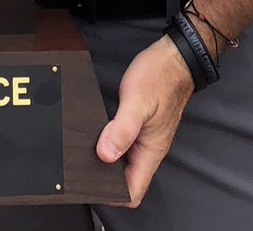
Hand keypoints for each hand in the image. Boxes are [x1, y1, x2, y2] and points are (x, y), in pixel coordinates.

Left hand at [95, 35, 193, 206]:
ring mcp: (144, 137)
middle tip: (78, 168)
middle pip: (126, 179)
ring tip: (81, 151)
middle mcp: (148, 149)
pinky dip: (109, 142)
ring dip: (105, 159)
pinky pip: (122, 142)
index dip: (112, 195)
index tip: (90, 187)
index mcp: (151, 151)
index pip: (134, 191)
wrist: (173, 58)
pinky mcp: (138, 124)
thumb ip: (122, 130)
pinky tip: (94, 134)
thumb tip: (105, 155)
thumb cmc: (159, 77)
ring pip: (123, 160)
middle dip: (104, 178)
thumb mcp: (137, 102)